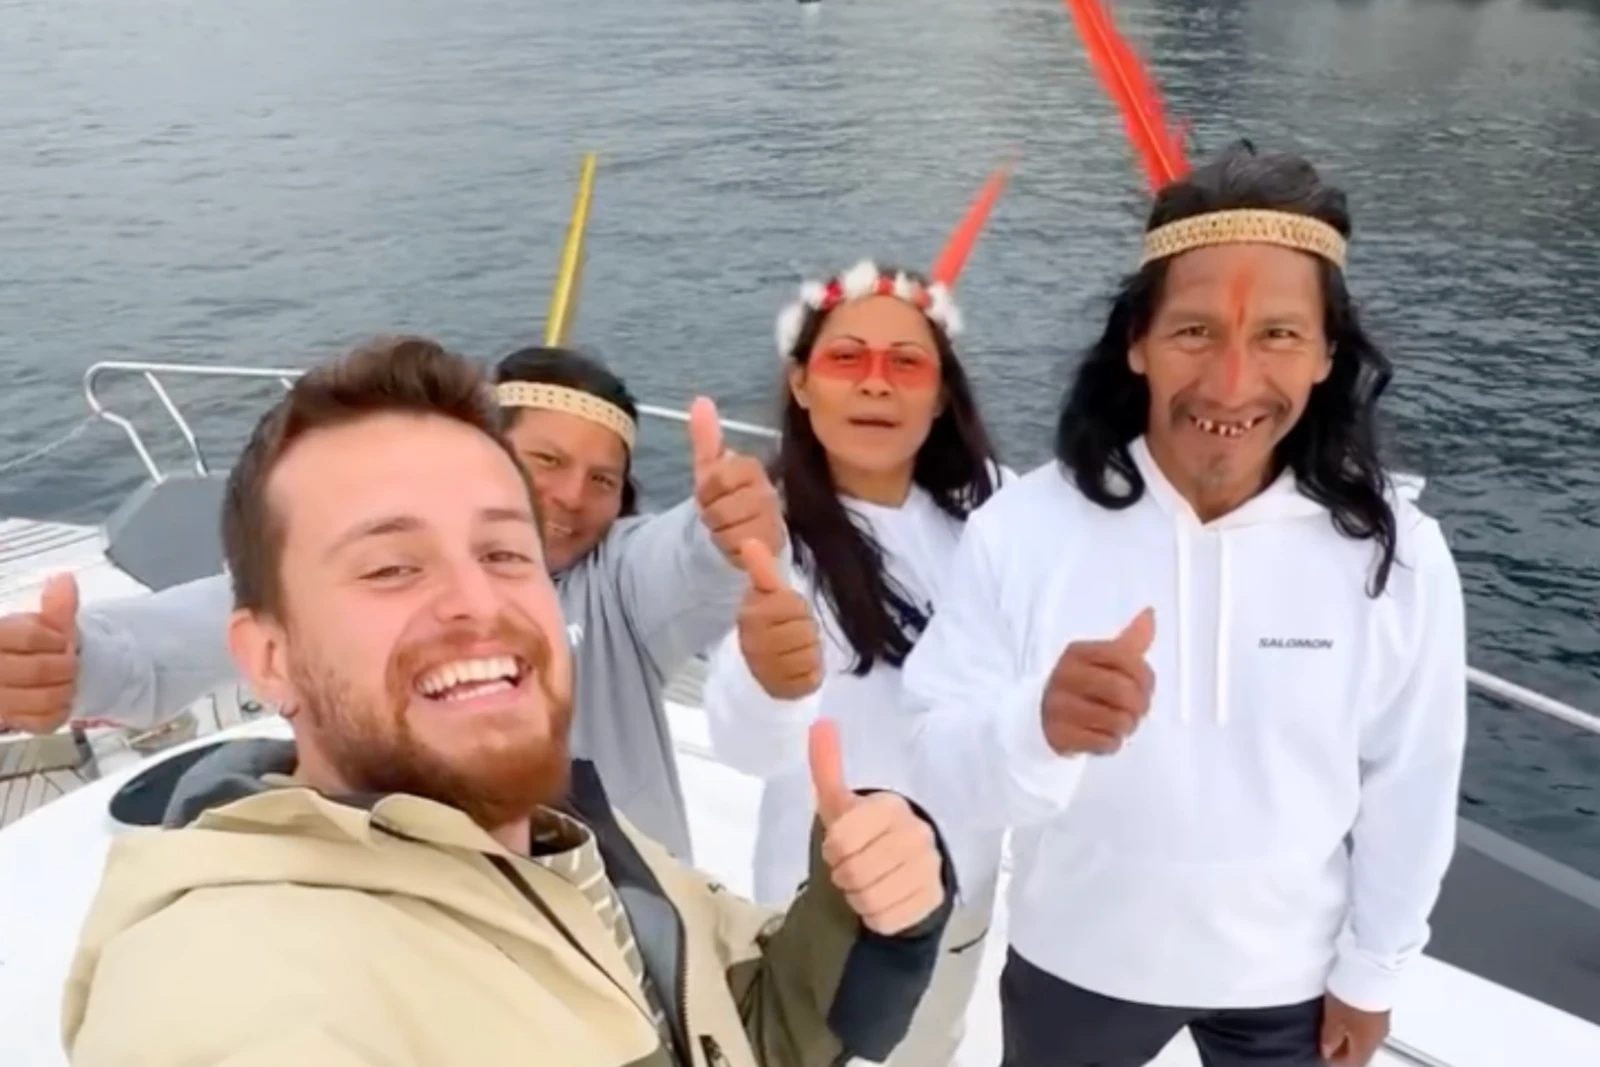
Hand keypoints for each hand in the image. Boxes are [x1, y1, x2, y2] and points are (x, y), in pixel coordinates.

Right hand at [0, 573, 79, 733]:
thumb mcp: (29, 624)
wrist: (3, 676)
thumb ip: (52, 606)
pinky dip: (58, 713)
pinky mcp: (4, 723)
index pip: (30, 637)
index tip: (62, 641)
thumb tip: (65, 579)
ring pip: (41, 699)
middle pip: (39, 670)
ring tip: (67, 683)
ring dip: (66, 689)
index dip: (56, 639)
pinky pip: (39, 723)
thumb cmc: (13, 648)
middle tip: (70, 663)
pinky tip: (60, 703)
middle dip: (66, 665)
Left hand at [688, 397, 783, 565]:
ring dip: (720, 534)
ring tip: (729, 529)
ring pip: (728, 532)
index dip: (706, 490)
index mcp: (752, 469)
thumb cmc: (727, 497)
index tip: (710, 494)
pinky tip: (738, 544)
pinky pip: (737, 551)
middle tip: (719, 514)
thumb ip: (706, 437)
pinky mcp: (772, 548)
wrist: (746, 533)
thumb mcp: (711, 468)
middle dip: (711, 515)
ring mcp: (772, 522)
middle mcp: (768, 493)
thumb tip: (700, 401)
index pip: (718, 478)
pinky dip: (730, 550)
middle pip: (720, 509)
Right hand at [737, 539, 822, 699]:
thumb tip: (749, 541)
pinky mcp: (783, 690)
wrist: (759, 670)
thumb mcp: (767, 595)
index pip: (791, 605)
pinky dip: (810, 673)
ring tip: (796, 650)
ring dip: (809, 651)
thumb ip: (761, 570)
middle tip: (793, 632)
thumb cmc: (769, 625)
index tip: (787, 611)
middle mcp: (755, 645)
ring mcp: (767, 670)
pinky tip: (799, 668)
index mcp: (752, 616)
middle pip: (804, 630)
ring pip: (809, 654)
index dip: (795, 608)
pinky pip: (811, 677)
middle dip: (804, 629)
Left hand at [810, 719, 943, 935]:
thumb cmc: (865, 832)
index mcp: (891, 806)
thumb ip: (827, 765)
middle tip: (850, 869)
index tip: (838, 846)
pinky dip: (875, 915)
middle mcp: (916, 833)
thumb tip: (819, 722)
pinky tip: (882, 898)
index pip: (843, 839)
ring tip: (865, 883)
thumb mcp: (841, 803)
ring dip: (857, 896)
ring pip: (869, 897)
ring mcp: (928, 867)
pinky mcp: (932, 898)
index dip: (833, 848)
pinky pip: (886, 918)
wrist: (906, 865)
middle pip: (854, 871)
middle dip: (843, 875)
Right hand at [1040, 608, 1154, 755]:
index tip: (1145, 686)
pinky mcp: (1060, 735)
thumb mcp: (1100, 660)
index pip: (1125, 658)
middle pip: (1123, 692)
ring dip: (1127, 726)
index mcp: (1078, 653)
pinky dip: (1112, 743)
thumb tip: (1150, 614)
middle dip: (1140, 706)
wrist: (1038, 715)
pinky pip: (1105, 743)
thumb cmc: (1079, 686)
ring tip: (1120, 723)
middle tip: (1137, 710)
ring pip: (1117, 720)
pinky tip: (1104, 735)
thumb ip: (1129, 641)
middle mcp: (1066, 677)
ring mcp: (1060, 706)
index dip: (1145, 677)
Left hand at [1320, 994, 1388, 1065]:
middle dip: (1344, 1049)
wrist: (1371, 969)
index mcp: (1366, 1045)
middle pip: (1360, 1051)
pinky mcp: (1382, 1007)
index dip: (1335, 1061)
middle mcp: (1378, 1037)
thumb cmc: (1351, 995)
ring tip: (1334, 1027)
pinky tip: (1345, 1014)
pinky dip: (1356, 1024)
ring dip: (1351, 1036)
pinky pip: (1368, 1024)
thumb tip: (1328, 1050)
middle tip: (1327, 1043)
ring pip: (1365, 1038)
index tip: (1322, 1054)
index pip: (1352, 1063)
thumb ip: (1330, 1038)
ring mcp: (1382, 1022)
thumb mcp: (1333, 1018)